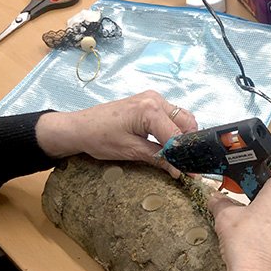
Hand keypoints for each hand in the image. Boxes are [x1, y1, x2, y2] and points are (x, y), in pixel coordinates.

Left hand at [35, 91, 196, 177]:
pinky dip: (174, 129)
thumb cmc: (99, 138)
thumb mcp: (131, 151)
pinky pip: (171, 115)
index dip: (184, 155)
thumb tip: (179, 171)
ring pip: (182, 118)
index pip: (177, 135)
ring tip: (175, 155)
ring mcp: (153, 98)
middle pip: (186, 123)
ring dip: (182, 136)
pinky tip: (167, 143)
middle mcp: (155, 99)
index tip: (191, 172)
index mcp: (150, 110)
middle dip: (187, 144)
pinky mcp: (150, 102)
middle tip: (185, 164)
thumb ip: (158, 158)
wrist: (79, 127)